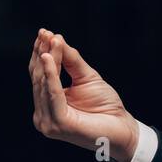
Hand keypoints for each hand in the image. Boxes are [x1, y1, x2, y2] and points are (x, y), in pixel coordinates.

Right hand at [29, 29, 138, 161]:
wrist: (122, 128)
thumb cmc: (106, 106)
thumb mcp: (86, 77)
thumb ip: (71, 60)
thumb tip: (57, 39)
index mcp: (48, 104)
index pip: (40, 75)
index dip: (41, 53)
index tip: (44, 32)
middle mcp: (43, 114)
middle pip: (39, 78)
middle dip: (42, 53)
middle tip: (45, 33)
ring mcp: (48, 121)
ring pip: (44, 83)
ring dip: (48, 59)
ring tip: (50, 40)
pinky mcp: (57, 124)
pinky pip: (51, 94)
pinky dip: (51, 75)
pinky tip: (49, 58)